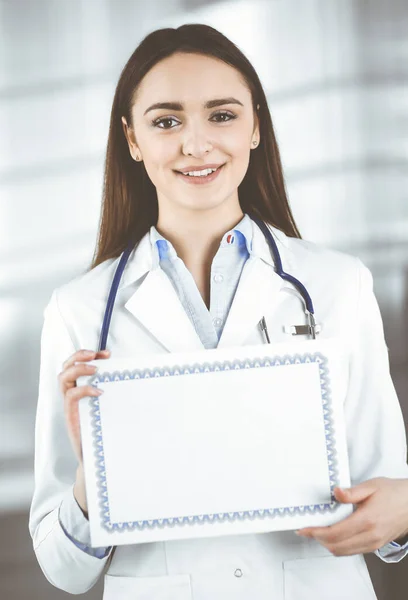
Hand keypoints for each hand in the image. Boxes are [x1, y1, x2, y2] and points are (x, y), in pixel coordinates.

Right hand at [58, 348, 109, 464]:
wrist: (98, 457)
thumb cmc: (104, 430)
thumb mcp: (110, 406)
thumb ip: (113, 392)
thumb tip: (131, 378)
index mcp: (80, 389)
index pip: (78, 364)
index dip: (90, 356)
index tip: (107, 354)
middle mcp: (72, 394)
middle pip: (66, 366)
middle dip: (79, 356)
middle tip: (95, 354)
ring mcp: (69, 404)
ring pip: (63, 377)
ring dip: (79, 368)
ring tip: (96, 369)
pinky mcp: (70, 415)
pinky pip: (71, 395)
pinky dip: (84, 389)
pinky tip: (99, 392)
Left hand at [296, 477, 407, 555]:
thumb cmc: (393, 493)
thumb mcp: (371, 486)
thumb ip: (352, 492)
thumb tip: (336, 492)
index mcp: (367, 520)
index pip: (334, 533)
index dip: (316, 533)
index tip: (304, 529)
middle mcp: (370, 535)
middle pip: (336, 547)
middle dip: (318, 540)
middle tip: (308, 530)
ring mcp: (373, 543)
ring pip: (343, 552)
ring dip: (328, 544)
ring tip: (318, 532)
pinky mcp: (375, 546)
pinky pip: (352, 551)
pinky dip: (339, 546)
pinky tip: (334, 535)